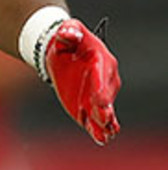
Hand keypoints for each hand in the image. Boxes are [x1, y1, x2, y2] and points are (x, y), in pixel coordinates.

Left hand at [46, 18, 120, 145]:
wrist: (63, 53)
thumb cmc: (68, 41)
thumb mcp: (67, 32)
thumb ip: (68, 31)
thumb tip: (67, 33)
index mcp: (102, 61)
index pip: (102, 76)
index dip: (101, 88)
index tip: (99, 100)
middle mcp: (105, 81)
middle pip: (106, 97)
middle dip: (104, 109)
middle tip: (102, 118)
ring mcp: (98, 97)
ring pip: (105, 112)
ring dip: (104, 123)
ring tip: (104, 134)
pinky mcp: (90, 108)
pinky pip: (96, 121)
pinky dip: (99, 130)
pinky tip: (101, 139)